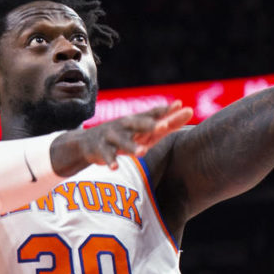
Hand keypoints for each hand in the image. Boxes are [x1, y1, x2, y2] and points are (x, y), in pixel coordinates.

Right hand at [50, 101, 193, 173]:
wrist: (86, 143)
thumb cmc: (122, 135)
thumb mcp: (142, 131)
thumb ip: (164, 123)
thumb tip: (186, 110)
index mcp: (136, 121)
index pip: (153, 114)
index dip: (166, 110)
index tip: (180, 106)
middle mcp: (124, 125)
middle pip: (139, 124)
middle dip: (151, 124)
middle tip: (165, 125)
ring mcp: (111, 136)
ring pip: (122, 142)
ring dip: (132, 147)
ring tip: (143, 153)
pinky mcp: (100, 149)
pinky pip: (106, 156)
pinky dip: (110, 161)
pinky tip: (115, 167)